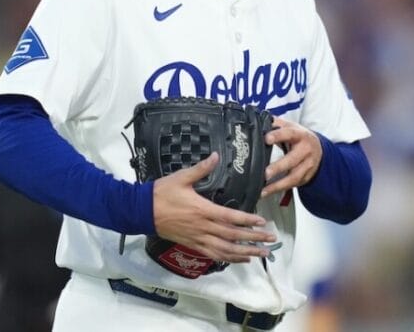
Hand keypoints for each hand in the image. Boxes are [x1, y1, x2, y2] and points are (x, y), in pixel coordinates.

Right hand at [153, 152, 275, 263]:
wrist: (142, 211)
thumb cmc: (162, 193)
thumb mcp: (182, 177)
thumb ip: (201, 168)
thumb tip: (216, 156)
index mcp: (203, 210)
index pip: (231, 218)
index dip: (248, 221)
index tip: (263, 222)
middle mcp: (203, 227)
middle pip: (233, 236)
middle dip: (254, 239)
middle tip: (271, 241)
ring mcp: (198, 238)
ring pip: (226, 249)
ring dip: (245, 252)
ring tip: (261, 253)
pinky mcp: (193, 244)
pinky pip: (214, 255)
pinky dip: (229, 258)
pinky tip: (241, 259)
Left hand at [261, 117, 322, 197]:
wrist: (319, 150)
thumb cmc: (299, 137)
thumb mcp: (290, 126)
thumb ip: (275, 123)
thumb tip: (258, 118)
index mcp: (300, 135)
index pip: (289, 133)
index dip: (278, 136)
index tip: (266, 138)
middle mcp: (305, 150)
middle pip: (293, 159)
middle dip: (279, 167)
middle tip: (266, 173)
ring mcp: (307, 165)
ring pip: (293, 176)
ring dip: (278, 184)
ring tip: (264, 189)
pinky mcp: (305, 177)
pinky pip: (291, 185)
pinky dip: (279, 189)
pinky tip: (267, 192)